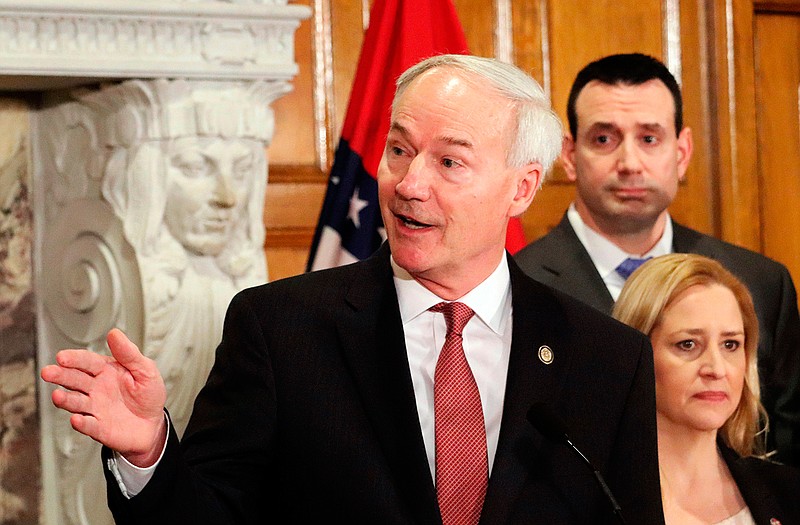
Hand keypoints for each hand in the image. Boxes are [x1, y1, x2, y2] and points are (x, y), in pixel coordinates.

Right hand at [41, 328, 167, 466]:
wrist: (153, 424)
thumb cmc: (147, 394)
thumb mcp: (145, 370)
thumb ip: (129, 353)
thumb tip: (115, 333)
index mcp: (106, 371)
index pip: (87, 361)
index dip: (74, 359)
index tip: (62, 357)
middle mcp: (95, 389)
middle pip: (74, 380)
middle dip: (60, 376)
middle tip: (48, 372)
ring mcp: (95, 408)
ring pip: (75, 402)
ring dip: (65, 399)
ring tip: (57, 395)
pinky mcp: (99, 428)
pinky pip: (88, 425)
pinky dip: (81, 423)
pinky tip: (76, 419)